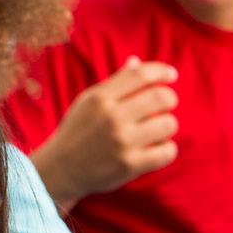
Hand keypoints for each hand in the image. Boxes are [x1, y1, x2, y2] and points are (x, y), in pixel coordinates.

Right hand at [34, 58, 178, 202]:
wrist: (61, 170)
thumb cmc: (78, 131)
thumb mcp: (88, 102)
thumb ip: (114, 83)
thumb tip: (137, 62)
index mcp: (100, 98)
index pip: (140, 75)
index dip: (162, 71)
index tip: (171, 75)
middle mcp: (111, 118)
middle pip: (161, 97)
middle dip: (169, 98)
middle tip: (166, 105)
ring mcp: (121, 142)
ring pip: (168, 124)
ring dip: (168, 125)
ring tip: (158, 129)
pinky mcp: (130, 165)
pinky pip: (167, 152)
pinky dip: (167, 149)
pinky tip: (157, 148)